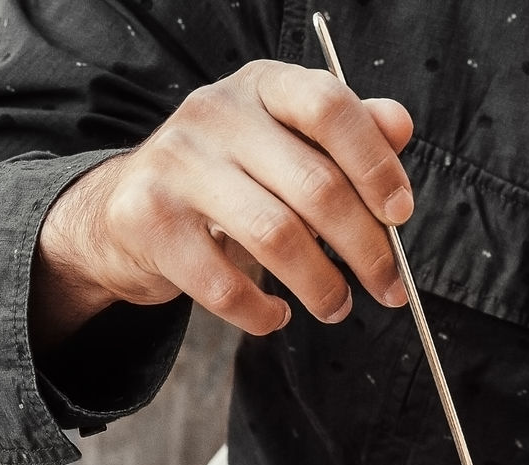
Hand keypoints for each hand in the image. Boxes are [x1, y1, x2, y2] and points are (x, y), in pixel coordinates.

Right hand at [31, 60, 412, 346]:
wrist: (127, 208)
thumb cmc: (232, 177)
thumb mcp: (289, 142)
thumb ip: (348, 135)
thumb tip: (401, 126)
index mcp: (261, 85)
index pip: (329, 106)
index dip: (375, 165)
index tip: (401, 216)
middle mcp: (215, 113)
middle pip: (315, 186)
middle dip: (366, 250)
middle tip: (389, 288)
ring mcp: (176, 164)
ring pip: (276, 237)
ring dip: (322, 287)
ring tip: (337, 307)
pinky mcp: (149, 221)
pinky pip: (225, 285)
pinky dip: (262, 313)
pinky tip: (276, 315)